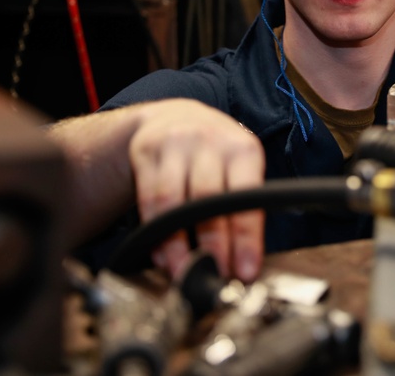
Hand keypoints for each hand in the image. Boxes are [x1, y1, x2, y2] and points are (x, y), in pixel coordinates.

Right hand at [128, 99, 264, 281]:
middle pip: (210, 201)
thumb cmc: (215, 152)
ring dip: (179, 246)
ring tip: (185, 273)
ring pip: (175, 203)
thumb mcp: (239, 166)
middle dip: (214, 246)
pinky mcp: (147, 152)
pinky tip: (162, 255)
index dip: (247, 237)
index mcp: (242, 148)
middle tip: (215, 278)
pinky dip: (156, 233)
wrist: (176, 117)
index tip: (246, 270)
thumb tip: (247, 260)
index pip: (247, 196)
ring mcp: (176, 144)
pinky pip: (149, 200)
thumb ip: (244, 205)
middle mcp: (210, 142)